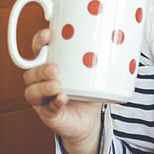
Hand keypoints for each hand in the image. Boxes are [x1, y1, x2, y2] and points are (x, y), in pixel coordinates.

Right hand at [23, 29, 103, 153]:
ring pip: (32, 91)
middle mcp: (41, 81)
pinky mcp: (49, 114)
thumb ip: (104, 54)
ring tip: (57, 84)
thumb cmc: (89, 89)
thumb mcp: (96, 69)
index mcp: (51, 64)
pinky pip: (48, 108)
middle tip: (55, 68)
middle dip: (40, 68)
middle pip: (31, 71)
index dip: (39, 41)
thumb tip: (122, 34)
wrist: (88, 119)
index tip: (49, 34)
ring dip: (43, 86)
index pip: (38, 50)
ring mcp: (43, 98)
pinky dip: (54, 103)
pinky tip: (62, 98)